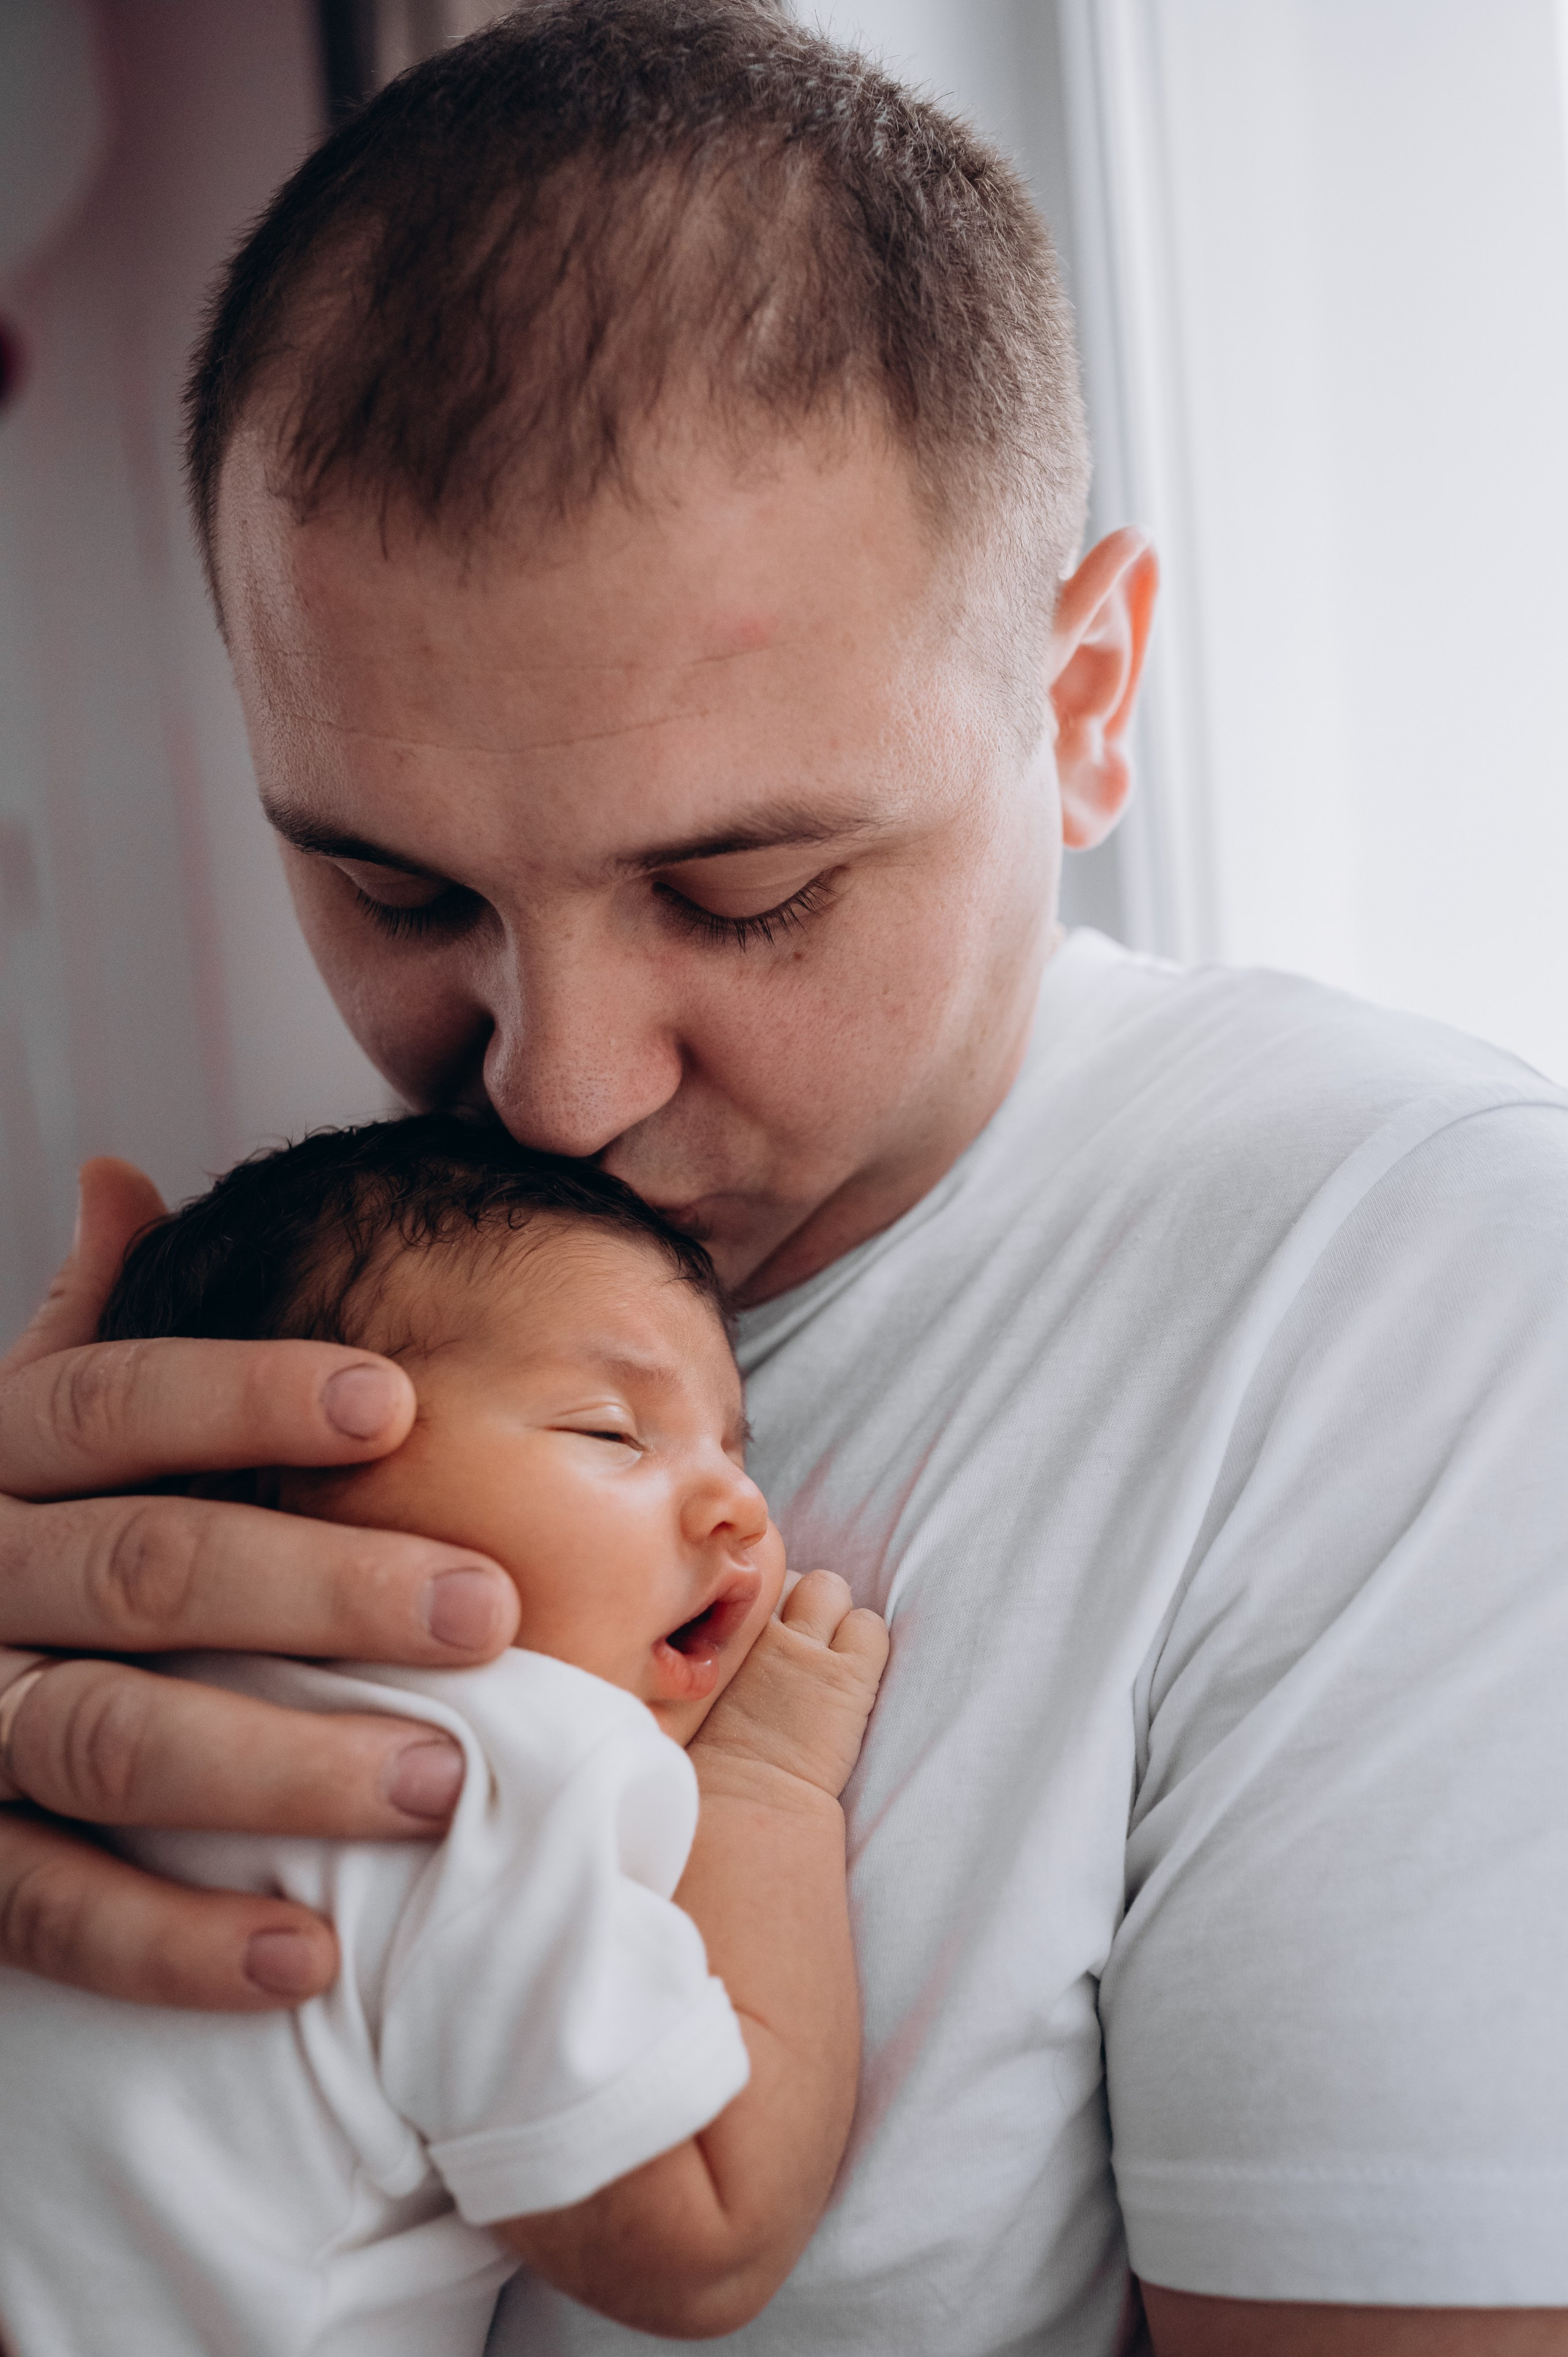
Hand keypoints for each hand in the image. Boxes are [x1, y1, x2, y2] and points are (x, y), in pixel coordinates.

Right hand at [0, 1160, 518, 2009]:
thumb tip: (119, 1178)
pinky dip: (169, 1937)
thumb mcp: (17, 1431)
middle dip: (322, 1588)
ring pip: (111, 1735)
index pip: (114, 1399)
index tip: (395, 1401)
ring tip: (438, 1782)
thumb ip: (75, 1324)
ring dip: (280, 1764)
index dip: (246, 1392)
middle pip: (144, 1568)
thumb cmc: (4, 1546)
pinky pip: (46, 1908)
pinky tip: (303, 1953)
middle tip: (486, 1613)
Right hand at [690, 1569, 887, 1801]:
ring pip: (831, 1588)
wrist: (746, 1806)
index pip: (750, 1582)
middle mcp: (761, 1631)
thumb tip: (721, 1644)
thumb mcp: (696, 1694)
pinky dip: (868, 1645)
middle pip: (790, 1577)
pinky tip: (857, 1678)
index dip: (766, 1609)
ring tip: (831, 1662)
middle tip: (803, 1651)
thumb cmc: (713, 1766)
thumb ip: (709, 1657)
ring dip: (836, 1618)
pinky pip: (870, 1627)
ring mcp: (805, 1651)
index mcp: (719, 1636)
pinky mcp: (847, 1677)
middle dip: (801, 1605)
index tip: (768, 1640)